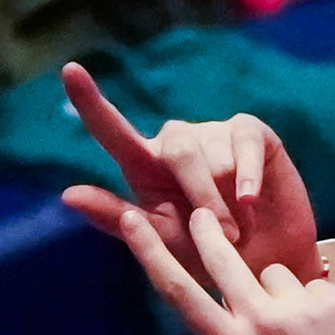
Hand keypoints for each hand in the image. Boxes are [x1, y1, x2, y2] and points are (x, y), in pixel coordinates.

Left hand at [56, 63, 324, 296]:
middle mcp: (176, 142)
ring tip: (243, 223)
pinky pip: (246, 141)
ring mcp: (214, 134)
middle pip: (178, 151)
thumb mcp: (161, 243)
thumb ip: (117, 218)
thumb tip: (68, 194)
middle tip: (226, 236)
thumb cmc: (206, 255)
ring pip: (214, 154)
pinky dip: (250, 173)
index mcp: (144, 167)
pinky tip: (252, 199)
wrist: (266, 264)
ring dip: (230, 198)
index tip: (69, 70)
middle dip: (203, 197)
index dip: (89, 100)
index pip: (112, 131)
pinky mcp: (250, 132)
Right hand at [114, 203, 334, 334]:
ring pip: (274, 275)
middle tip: (202, 214)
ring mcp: (306, 309)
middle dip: (207, 232)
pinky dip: (313, 304)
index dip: (150, 250)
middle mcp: (265, 321)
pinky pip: (314, 287)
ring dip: (273, 292)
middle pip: (223, 259)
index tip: (133, 219)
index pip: (179, 290)